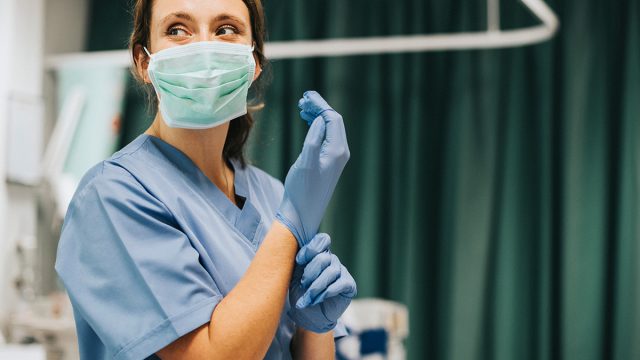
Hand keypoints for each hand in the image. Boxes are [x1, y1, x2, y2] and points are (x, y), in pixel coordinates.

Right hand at [276, 91, 349, 245]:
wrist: (302, 214)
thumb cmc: (301, 190)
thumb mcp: (305, 163)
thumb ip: (313, 139)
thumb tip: (319, 120)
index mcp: (337, 151)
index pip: (333, 118)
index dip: (320, 105)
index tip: (305, 97)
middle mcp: (340, 153)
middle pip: (333, 121)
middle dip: (319, 108)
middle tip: (302, 100)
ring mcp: (335, 158)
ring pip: (330, 128)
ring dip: (317, 116)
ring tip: (302, 108)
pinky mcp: (328, 163)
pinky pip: (326, 138)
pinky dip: (317, 127)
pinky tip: (307, 122)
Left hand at [288, 233, 356, 332]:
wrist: (307, 316)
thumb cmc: (300, 293)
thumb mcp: (294, 275)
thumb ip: (298, 261)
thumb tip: (296, 250)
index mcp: (319, 253)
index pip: (321, 240)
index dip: (310, 249)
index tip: (298, 261)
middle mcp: (332, 260)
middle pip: (323, 257)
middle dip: (310, 273)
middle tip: (303, 285)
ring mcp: (341, 271)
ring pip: (330, 272)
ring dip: (316, 287)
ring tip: (307, 298)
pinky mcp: (349, 285)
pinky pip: (340, 283)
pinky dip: (326, 292)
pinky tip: (317, 300)